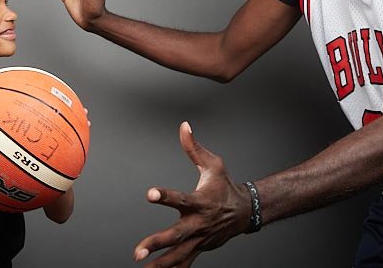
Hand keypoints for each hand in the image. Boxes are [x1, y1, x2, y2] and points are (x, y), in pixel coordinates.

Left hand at [133, 122, 251, 267]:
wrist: (244, 212)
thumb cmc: (225, 186)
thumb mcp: (213, 164)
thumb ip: (194, 148)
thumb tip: (184, 126)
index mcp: (201, 201)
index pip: (180, 198)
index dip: (165, 196)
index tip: (150, 193)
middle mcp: (199, 223)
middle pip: (176, 235)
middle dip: (156, 244)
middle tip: (138, 251)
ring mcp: (199, 239)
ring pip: (178, 254)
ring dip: (160, 263)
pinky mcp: (199, 248)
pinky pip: (184, 263)